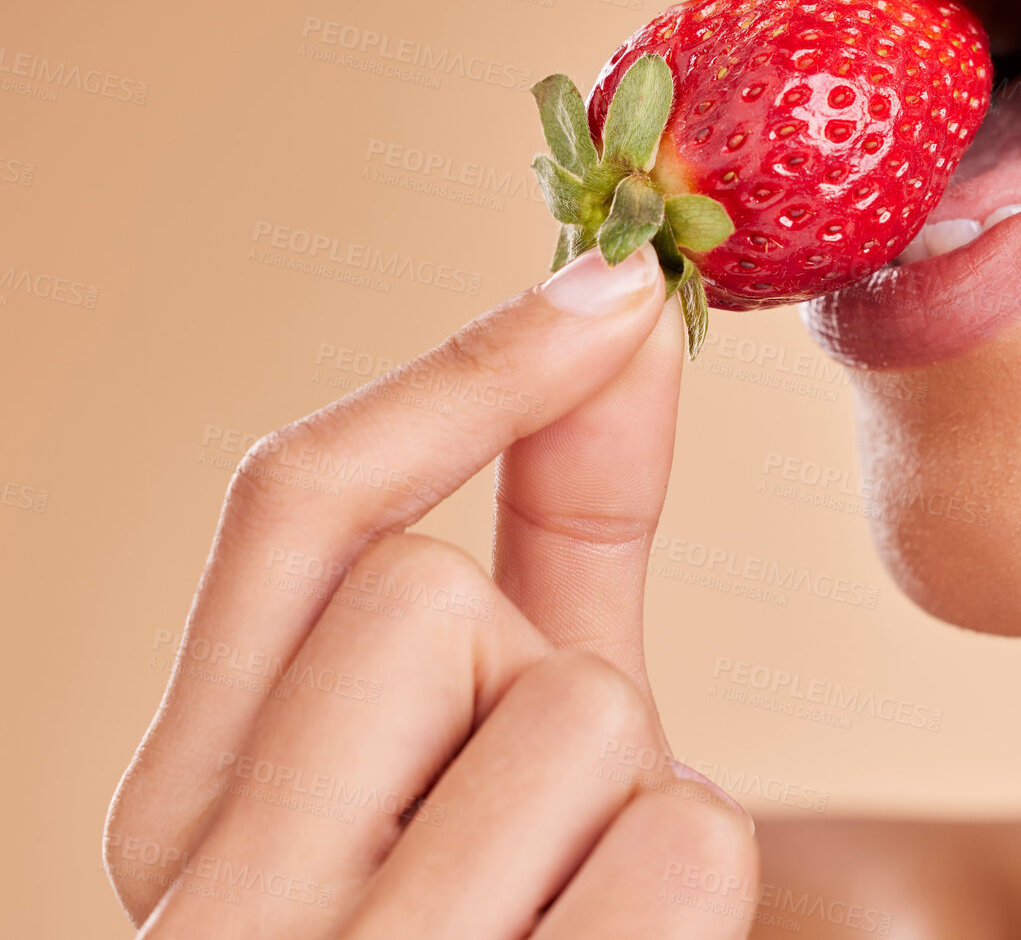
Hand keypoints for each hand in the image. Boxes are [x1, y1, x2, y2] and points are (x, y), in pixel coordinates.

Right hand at [105, 246, 757, 936]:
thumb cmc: (530, 916)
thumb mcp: (512, 729)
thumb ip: (552, 525)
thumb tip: (617, 311)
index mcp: (181, 815)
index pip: (290, 511)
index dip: (462, 375)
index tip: (613, 290)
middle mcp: (208, 909)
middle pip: (423, 593)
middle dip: (537, 662)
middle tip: (538, 804)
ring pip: (570, 707)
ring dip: (629, 786)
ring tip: (580, 895)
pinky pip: (682, 836)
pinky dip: (692, 878)